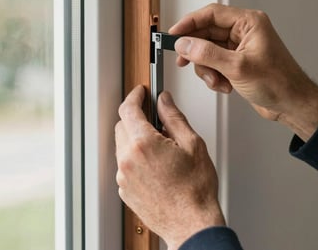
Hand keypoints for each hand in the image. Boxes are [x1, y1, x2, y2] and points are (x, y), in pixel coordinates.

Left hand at [115, 85, 224, 249]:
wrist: (191, 224)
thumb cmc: (195, 189)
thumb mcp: (192, 144)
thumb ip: (174, 117)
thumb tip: (164, 101)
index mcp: (143, 144)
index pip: (128, 109)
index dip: (135, 96)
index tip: (140, 92)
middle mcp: (128, 159)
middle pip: (122, 125)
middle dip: (136, 118)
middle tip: (156, 121)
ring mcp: (124, 176)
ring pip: (123, 145)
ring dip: (136, 138)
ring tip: (161, 148)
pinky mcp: (125, 189)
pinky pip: (125, 164)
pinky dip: (135, 157)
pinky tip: (155, 165)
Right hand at [169, 3, 317, 140]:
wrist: (291, 105)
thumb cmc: (278, 82)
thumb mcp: (237, 67)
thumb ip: (207, 54)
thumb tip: (184, 44)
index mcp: (248, 23)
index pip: (211, 14)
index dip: (189, 22)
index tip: (174, 34)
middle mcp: (243, 32)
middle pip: (207, 33)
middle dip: (196, 51)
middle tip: (183, 61)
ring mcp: (239, 48)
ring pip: (208, 51)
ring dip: (207, 69)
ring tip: (216, 81)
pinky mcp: (236, 62)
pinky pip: (214, 64)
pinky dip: (214, 76)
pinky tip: (224, 86)